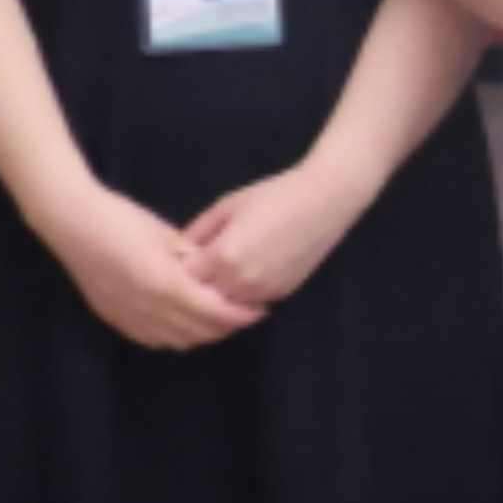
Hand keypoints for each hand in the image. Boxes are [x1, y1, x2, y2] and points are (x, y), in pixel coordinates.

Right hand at [39, 179, 260, 349]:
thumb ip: (194, 259)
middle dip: (226, 326)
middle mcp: (146, 307)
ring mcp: (125, 314)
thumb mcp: (166, 235)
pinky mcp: (111, 316)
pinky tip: (185, 324)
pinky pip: (150, 338)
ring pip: (175, 340)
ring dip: (201, 334)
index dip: (240, 315)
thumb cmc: (121, 219)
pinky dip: (174, 336)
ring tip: (219, 319)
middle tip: (245, 315)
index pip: (214, 312)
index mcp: (164, 284)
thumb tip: (217, 274)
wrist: (70, 221)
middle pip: (198, 331)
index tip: (260, 309)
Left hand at [181, 157, 381, 314]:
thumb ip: (197, 231)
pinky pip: (249, 304)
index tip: (178, 260)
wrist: (325, 200)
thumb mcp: (226, 206)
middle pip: (202, 298)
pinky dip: (240, 297)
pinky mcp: (282, 293)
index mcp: (224, 255)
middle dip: (195, 287)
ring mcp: (263, 290)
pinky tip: (240, 278)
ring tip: (217, 277)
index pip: (184, 278)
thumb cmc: (273, 195)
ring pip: (226, 308)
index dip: (178, 269)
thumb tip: (176, 251)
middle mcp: (242, 279)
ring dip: (217, 296)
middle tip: (194, 272)